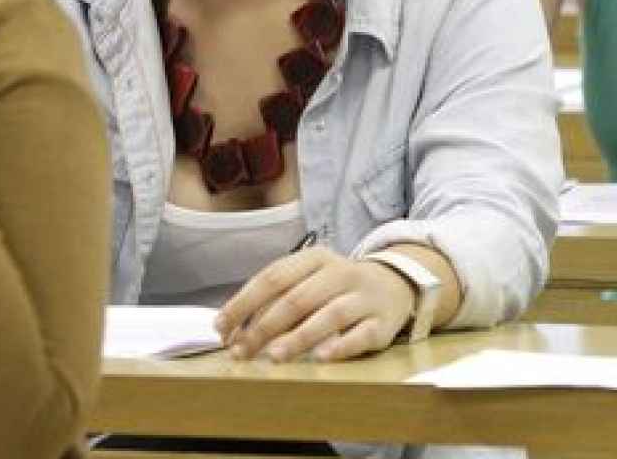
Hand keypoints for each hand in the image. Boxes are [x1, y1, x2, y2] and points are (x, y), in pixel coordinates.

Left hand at [212, 246, 415, 362]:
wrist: (394, 284)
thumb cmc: (336, 287)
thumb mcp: (308, 279)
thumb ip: (275, 298)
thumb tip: (233, 328)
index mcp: (314, 258)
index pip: (272, 278)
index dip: (243, 303)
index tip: (222, 328)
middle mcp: (340, 273)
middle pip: (297, 298)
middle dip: (264, 327)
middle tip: (241, 351)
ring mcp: (363, 297)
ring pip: (329, 315)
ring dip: (299, 337)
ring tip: (274, 356)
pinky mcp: (382, 322)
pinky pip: (361, 334)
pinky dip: (341, 346)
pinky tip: (321, 358)